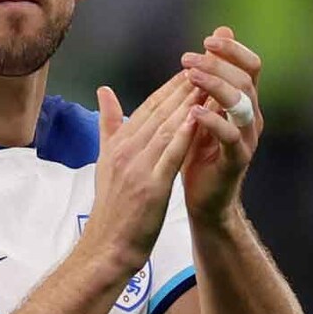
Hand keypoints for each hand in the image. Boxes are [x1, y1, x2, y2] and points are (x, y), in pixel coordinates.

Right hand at [80, 72, 206, 275]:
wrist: (107, 246)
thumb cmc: (111, 207)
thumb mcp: (105, 160)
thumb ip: (108, 125)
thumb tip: (104, 90)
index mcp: (117, 143)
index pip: (147, 107)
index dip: (168, 88)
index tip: (188, 70)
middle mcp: (125, 150)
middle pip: (158, 112)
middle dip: (182, 89)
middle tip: (205, 67)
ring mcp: (137, 167)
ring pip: (166, 128)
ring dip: (187, 105)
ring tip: (208, 86)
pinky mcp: (150, 186)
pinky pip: (171, 155)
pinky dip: (185, 134)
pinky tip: (199, 118)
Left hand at [179, 26, 264, 226]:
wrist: (205, 198)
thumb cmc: (200, 150)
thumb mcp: (201, 107)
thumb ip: (209, 74)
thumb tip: (220, 31)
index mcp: (244, 102)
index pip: (250, 66)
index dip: (233, 49)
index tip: (207, 40)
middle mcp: (251, 117)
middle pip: (245, 80)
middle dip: (217, 65)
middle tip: (188, 59)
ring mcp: (247, 138)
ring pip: (241, 104)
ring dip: (216, 86)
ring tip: (190, 75)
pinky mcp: (237, 160)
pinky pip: (231, 137)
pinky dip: (212, 121)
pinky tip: (194, 110)